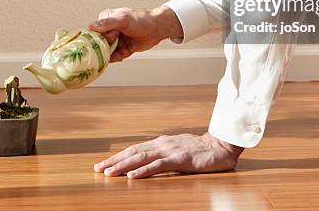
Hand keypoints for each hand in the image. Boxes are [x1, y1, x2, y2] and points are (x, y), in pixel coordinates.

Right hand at [88, 6, 182, 62]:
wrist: (157, 29)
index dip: (101, 38)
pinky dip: (118, 57)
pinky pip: (115, 56)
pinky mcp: (121, 48)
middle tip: (117, 46)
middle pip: (100, 44)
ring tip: (122, 51)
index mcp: (106, 19)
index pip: (95, 32)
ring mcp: (115, 39)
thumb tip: (91, 26)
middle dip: (107, 48)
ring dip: (113, 55)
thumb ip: (108, 23)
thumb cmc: (141, 20)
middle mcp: (109, 29)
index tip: (111, 38)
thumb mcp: (123, 19)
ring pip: (106, 52)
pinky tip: (124, 54)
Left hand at [93, 132, 244, 178]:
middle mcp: (162, 144)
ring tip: (109, 173)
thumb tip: (147, 162)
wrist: (220, 147)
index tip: (103, 164)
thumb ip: (164, 155)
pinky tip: (132, 175)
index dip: (118, 157)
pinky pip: (158, 165)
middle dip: (114, 161)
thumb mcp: (178, 151)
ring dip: (123, 165)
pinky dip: (143, 170)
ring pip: (141, 157)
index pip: (135, 149)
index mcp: (161, 143)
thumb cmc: (200, 151)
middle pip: (133, 152)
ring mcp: (170, 151)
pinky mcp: (179, 159)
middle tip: (97, 169)